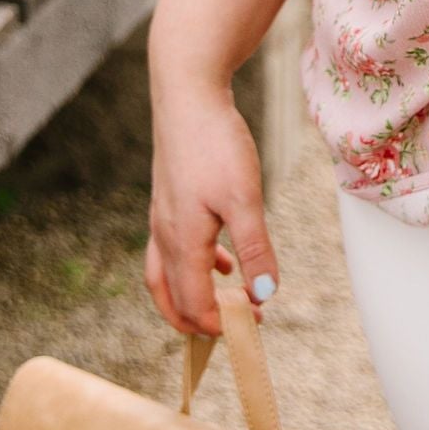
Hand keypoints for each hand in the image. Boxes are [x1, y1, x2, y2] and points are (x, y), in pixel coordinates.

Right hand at [147, 81, 277, 338]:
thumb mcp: (245, 199)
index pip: (194, 303)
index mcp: (182, 242)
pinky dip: (195, 265)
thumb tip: (265, 295)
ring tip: (226, 304)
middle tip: (227, 335)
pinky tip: (223, 260)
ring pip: (167, 274)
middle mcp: (165, 234)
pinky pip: (175, 247)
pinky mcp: (170, 198)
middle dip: (196, 322)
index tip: (250, 331)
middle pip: (170, 297)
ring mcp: (163, 215)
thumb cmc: (215, 144)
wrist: (187, 94)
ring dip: (191, 296)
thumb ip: (255, 249)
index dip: (220, 325)